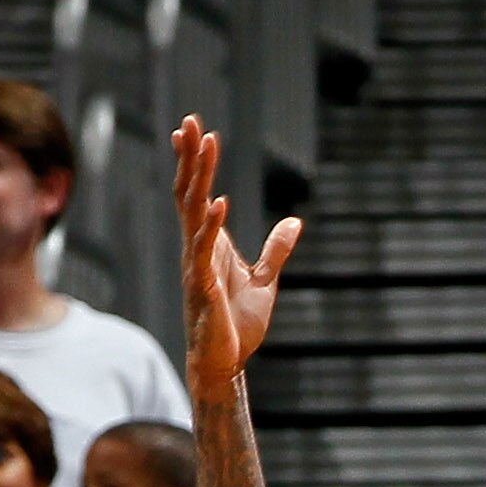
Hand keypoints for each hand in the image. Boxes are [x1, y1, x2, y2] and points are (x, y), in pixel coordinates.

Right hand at [171, 118, 302, 395]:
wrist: (224, 365)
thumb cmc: (237, 326)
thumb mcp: (265, 281)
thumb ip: (276, 250)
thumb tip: (294, 222)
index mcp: (209, 245)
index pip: (198, 195)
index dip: (195, 164)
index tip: (195, 130)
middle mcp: (197, 249)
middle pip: (190, 194)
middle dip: (191, 158)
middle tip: (190, 121)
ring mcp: (197, 266)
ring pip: (194, 213)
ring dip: (200, 178)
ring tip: (206, 145)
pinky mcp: (203, 288)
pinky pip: (205, 251)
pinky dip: (212, 226)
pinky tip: (220, 202)